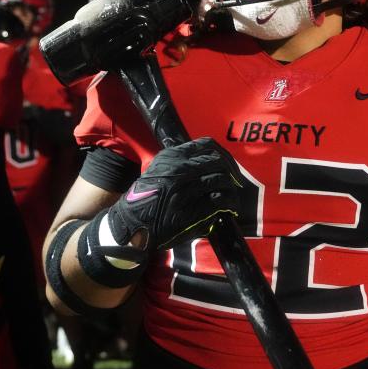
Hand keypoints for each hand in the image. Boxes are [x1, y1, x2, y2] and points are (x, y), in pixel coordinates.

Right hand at [102, 137, 241, 253]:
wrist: (132, 223)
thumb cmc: (147, 196)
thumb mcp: (158, 169)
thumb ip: (180, 161)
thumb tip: (209, 159)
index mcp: (172, 156)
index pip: (208, 145)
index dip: (223, 155)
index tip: (228, 164)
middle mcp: (179, 170)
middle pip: (218, 163)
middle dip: (232, 173)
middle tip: (235, 182)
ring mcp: (185, 190)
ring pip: (222, 181)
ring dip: (232, 190)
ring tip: (233, 197)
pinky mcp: (191, 211)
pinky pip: (220, 202)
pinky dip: (229, 204)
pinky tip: (229, 208)